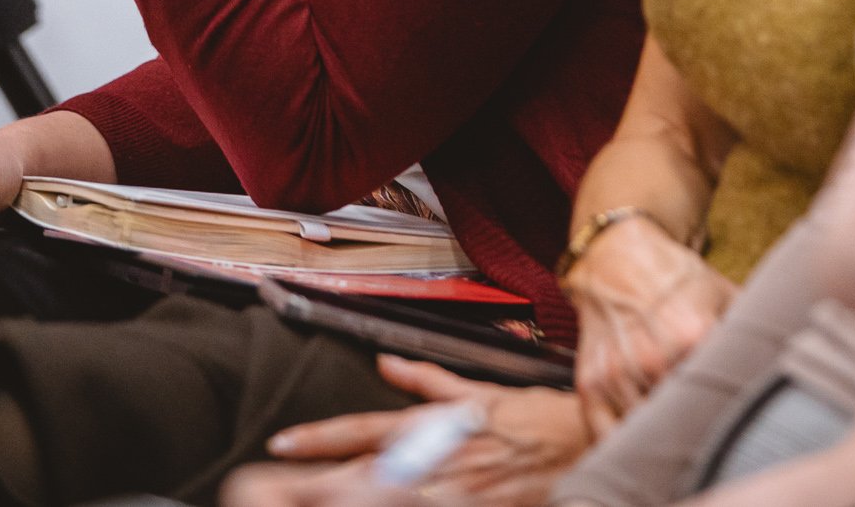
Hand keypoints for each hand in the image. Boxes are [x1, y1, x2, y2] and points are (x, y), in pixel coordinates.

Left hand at [263, 357, 589, 506]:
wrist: (587, 450)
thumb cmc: (539, 421)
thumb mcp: (483, 392)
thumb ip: (430, 382)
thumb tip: (387, 361)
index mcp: (437, 427)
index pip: (365, 432)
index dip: (321, 439)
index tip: (284, 444)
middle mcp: (436, 465)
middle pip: (359, 478)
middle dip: (311, 485)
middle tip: (266, 487)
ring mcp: (449, 497)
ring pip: (381, 501)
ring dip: (341, 500)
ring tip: (299, 501)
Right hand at [565, 214, 735, 435]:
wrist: (618, 258)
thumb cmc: (677, 280)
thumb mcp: (725, 294)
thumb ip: (754, 329)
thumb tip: (789, 358)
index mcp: (695, 336)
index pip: (719, 398)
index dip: (731, 415)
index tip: (739, 424)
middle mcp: (654, 358)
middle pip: (683, 422)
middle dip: (699, 433)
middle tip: (712, 440)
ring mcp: (619, 373)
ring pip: (647, 435)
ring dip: (663, 444)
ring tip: (681, 447)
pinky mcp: (591, 383)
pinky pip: (606, 437)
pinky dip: (624, 452)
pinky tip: (642, 452)